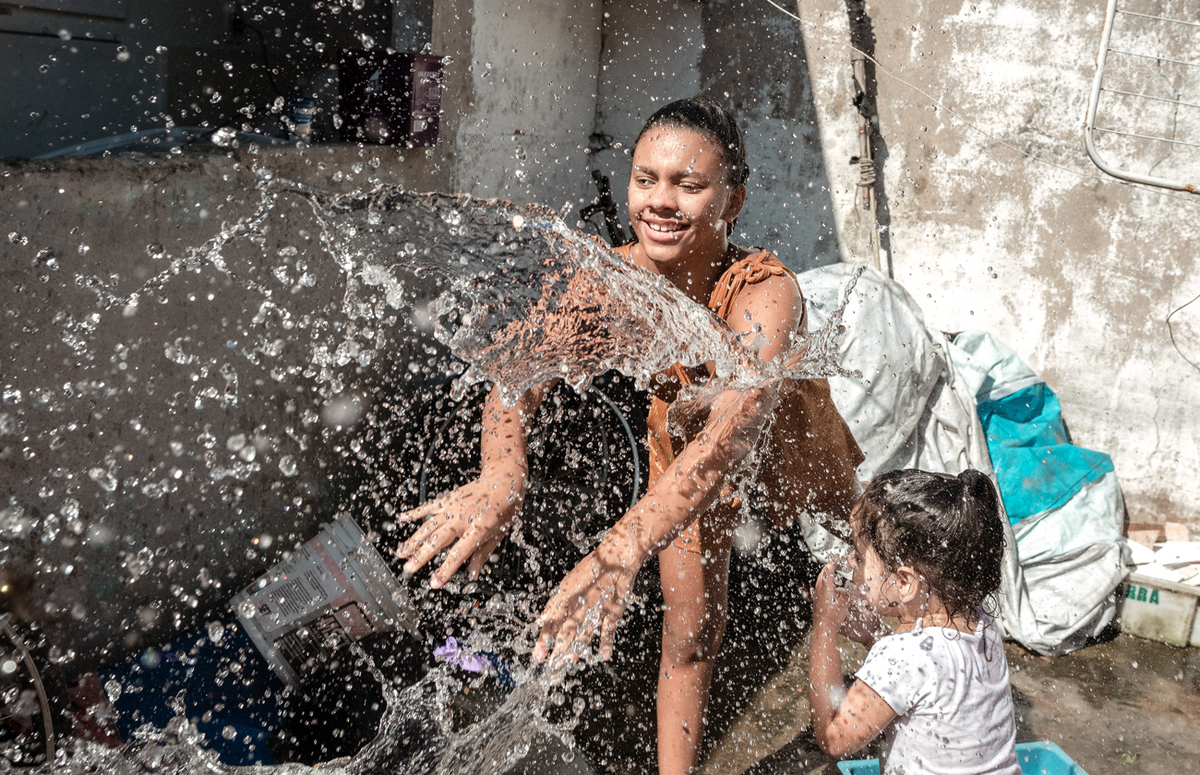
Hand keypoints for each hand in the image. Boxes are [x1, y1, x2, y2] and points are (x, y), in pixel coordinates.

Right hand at [397, 473, 523, 587]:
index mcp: (478, 529)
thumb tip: (473, 575)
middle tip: (409, 569)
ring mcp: (453, 508)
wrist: (503, 480)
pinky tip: (402, 519)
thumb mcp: (498, 534)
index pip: (459, 553)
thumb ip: (482, 555)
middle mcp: (463, 518)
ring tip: (402, 553)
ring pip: (429, 526)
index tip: (435, 582)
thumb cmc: (504, 507)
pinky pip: (428, 507)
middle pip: (438, 540)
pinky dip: (415, 512)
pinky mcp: (448, 499)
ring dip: (414, 540)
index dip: (446, 569)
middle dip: (422, 556)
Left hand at [532, 537, 642, 664]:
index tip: (537, 656)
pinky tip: (603, 655)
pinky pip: (609, 628)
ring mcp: (596, 608)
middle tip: (552, 668)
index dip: (544, 640)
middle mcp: (579, 604)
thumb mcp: (568, 584)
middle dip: (558, 650)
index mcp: (565, 598)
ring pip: (585, 631)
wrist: (616, 556)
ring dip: (577, 648)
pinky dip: (606, 642)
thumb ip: (555, 604)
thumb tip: (540, 620)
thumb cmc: (592, 569)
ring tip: (570, 662)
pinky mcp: (613, 610)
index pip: (551, 622)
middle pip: (566, 631)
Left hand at [813, 563, 853, 634]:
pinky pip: (819, 590)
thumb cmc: (833, 618)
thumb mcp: (844, 604)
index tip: (834, 562)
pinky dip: (824, 586)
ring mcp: (817, 597)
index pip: (827, 573)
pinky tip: (829, 591)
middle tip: (831, 567)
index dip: (831, 566)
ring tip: (830, 578)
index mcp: (826, 589)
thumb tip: (850, 587)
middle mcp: (819, 592)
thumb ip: (848, 594)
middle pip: (821, 577)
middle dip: (826, 571)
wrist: (823, 629)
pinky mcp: (816, 603)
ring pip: (819, 583)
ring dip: (824, 579)